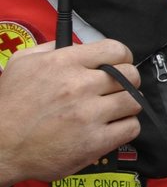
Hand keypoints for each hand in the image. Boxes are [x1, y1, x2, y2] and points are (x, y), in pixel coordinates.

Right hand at [0, 40, 141, 186]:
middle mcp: (79, 86)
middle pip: (131, 75)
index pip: (116, 49)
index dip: (122, 57)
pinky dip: (125, 127)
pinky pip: (131, 127)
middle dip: (127, 81)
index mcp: (63, 63)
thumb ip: (51, 48)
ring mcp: (89, 115)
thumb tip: (78, 45)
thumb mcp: (22, 63)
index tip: (119, 65)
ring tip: (111, 110)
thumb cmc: (9, 106)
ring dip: (126, 105)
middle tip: (114, 90)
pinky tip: (110, 127)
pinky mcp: (94, 142)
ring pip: (134, 101)